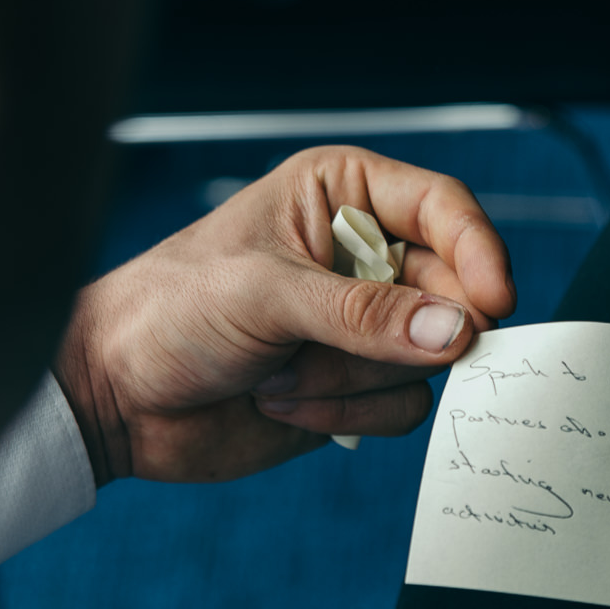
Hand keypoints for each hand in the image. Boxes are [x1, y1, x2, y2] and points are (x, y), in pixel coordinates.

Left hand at [55, 146, 515, 484]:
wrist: (114, 397)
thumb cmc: (171, 312)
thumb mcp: (267, 296)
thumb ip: (366, 316)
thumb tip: (459, 334)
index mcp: (342, 194)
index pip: (443, 207)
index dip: (478, 252)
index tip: (495, 303)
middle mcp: (363, 254)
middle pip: (452, 292)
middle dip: (405, 335)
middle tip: (366, 353)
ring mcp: (364, 325)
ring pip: (431, 357)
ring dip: (358, 380)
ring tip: (283, 375)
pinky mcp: (358, 386)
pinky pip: (403, 407)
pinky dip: (349, 414)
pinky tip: (282, 403)